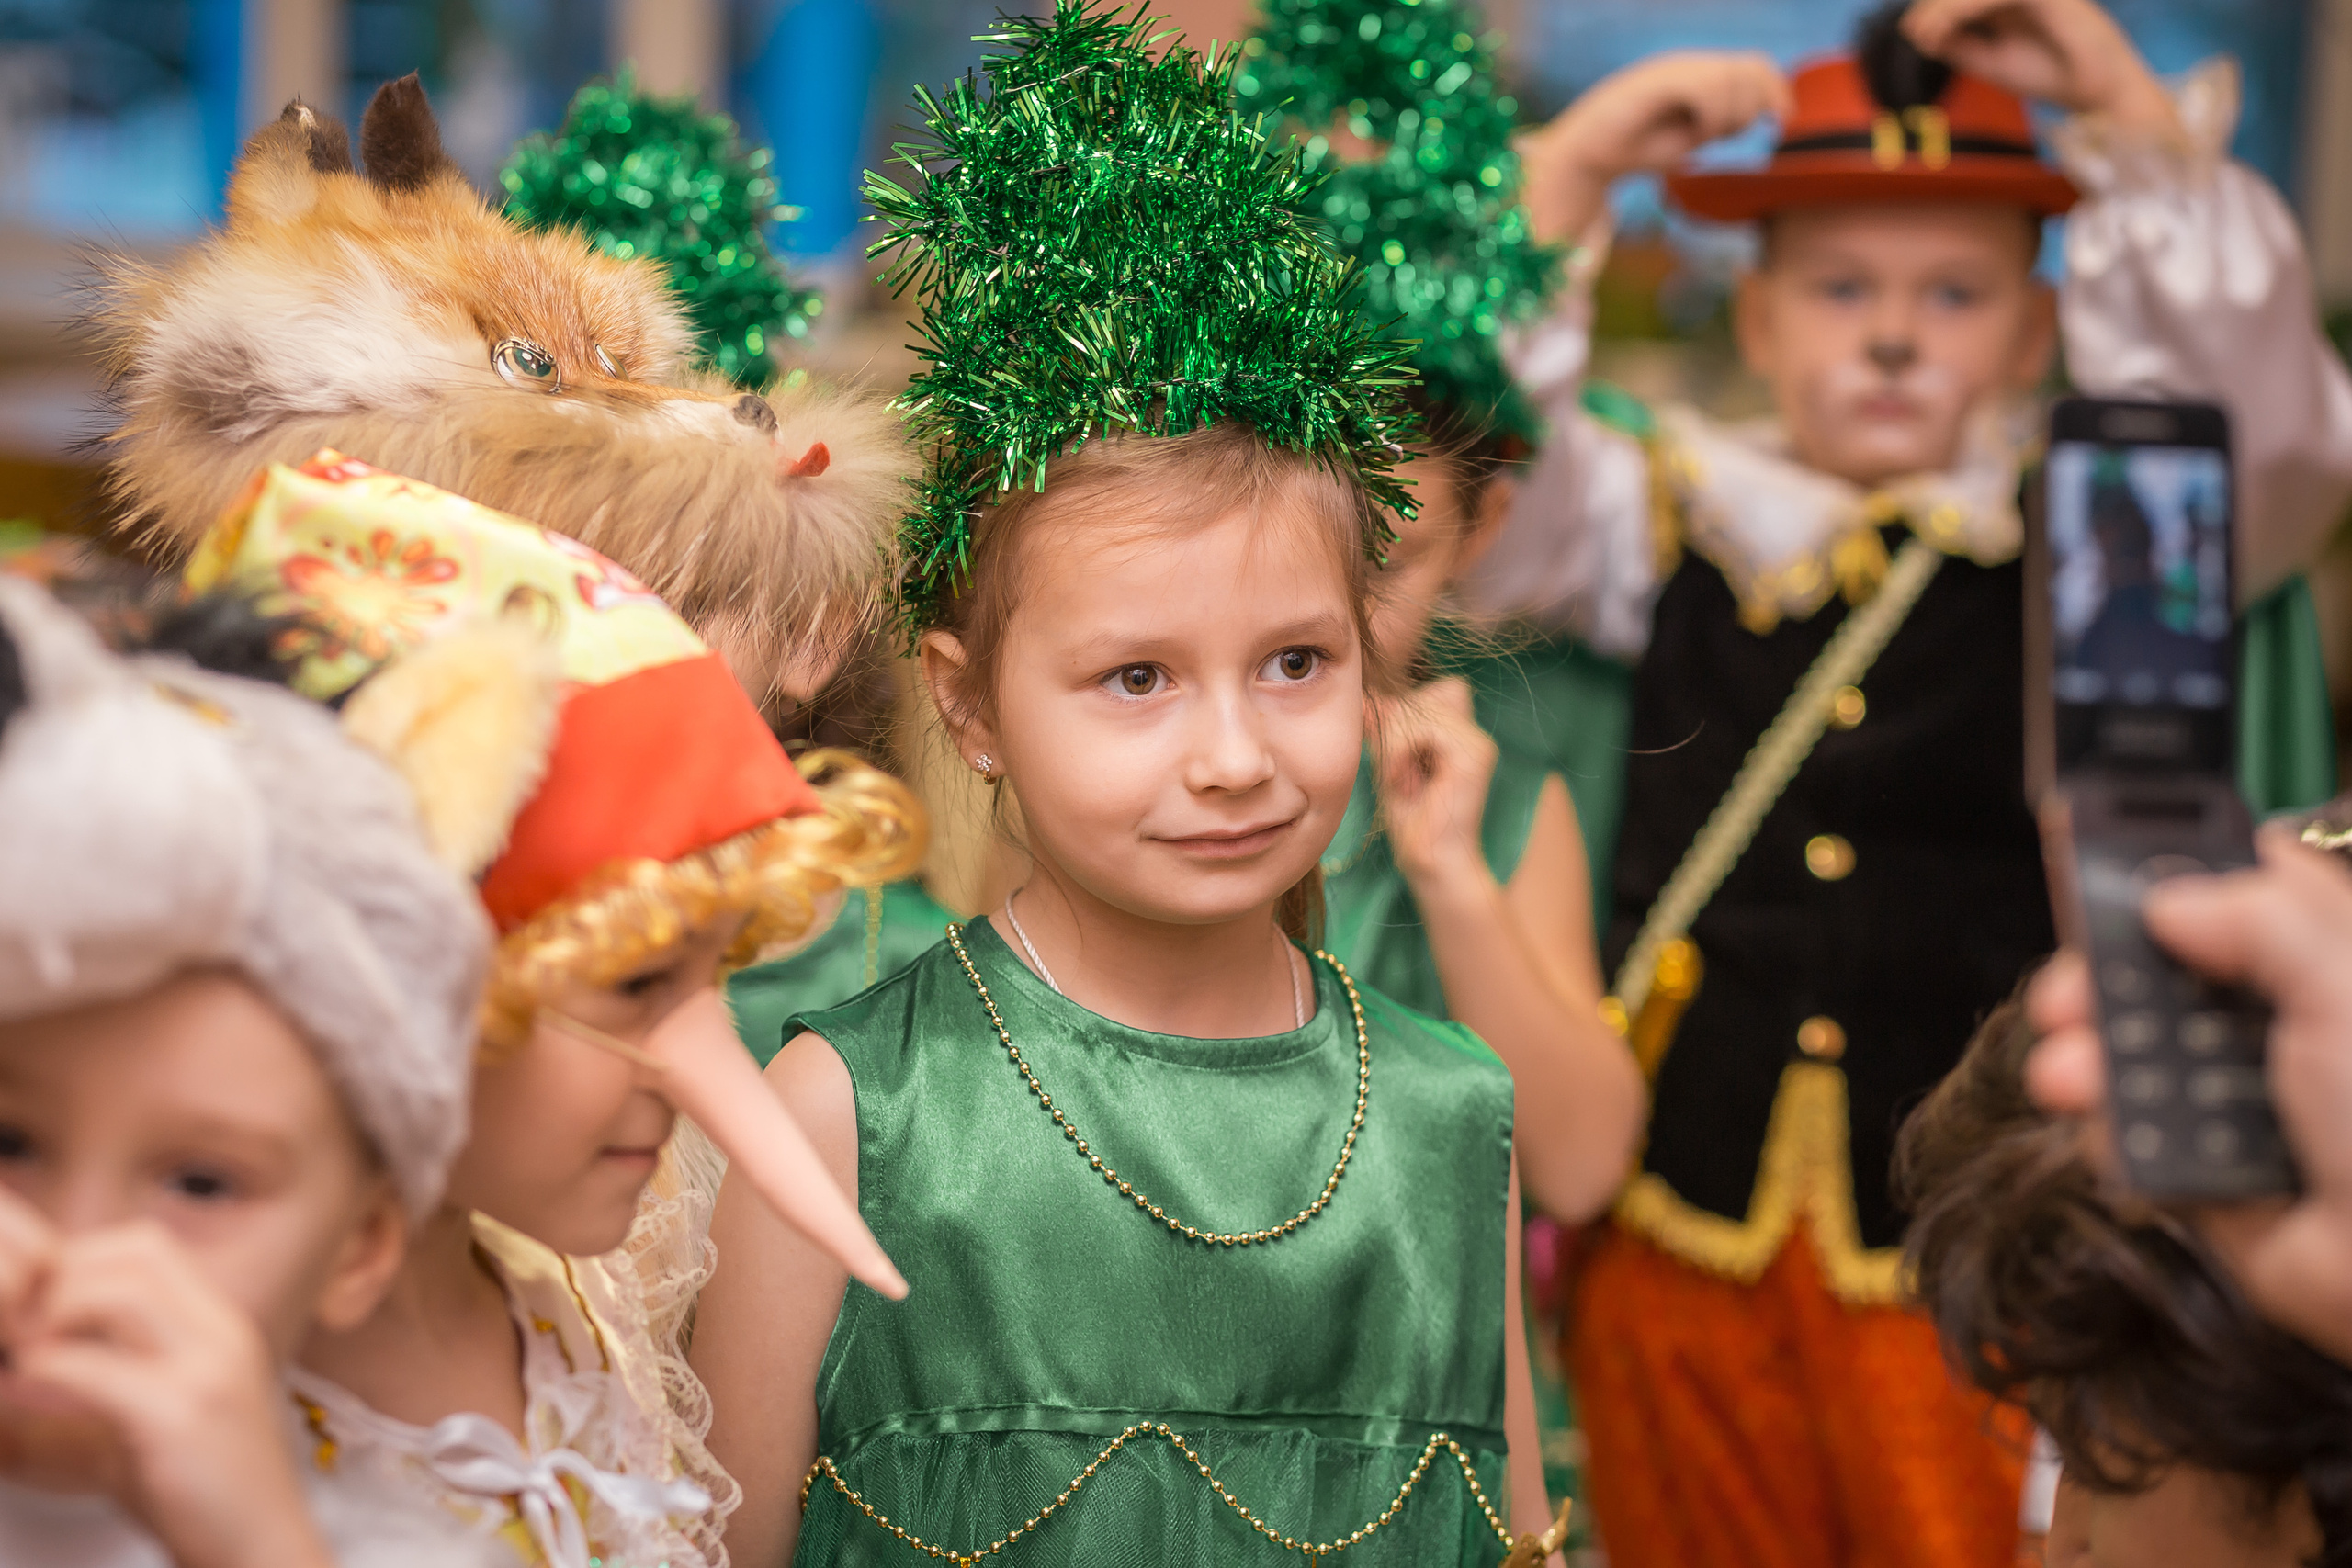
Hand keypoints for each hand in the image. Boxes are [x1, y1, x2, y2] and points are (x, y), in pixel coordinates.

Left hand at [0, 1221, 332, 1567]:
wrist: (259, 1552)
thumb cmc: (202, 1498)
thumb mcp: (146, 1426)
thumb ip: (89, 1392)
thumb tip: (6, 1383)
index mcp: (219, 1328)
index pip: (146, 1248)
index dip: (79, 1261)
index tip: (33, 1307)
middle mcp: (222, 1334)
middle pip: (134, 1254)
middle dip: (59, 1277)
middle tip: (15, 1323)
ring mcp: (207, 1370)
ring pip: (118, 1292)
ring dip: (51, 1313)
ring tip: (18, 1352)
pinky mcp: (181, 1414)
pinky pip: (96, 1367)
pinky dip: (47, 1368)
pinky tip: (21, 1387)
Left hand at [1373, 678, 1498, 892]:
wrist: (1432, 863)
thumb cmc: (1411, 822)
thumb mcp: (1391, 764)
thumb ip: (1387, 730)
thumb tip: (1370, 700)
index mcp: (1460, 735)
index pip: (1429, 692)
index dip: (1401, 714)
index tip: (1389, 756)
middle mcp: (1474, 734)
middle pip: (1421, 697)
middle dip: (1394, 731)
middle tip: (1393, 774)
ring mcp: (1478, 743)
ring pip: (1420, 710)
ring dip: (1394, 744)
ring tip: (1396, 780)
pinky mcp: (1475, 754)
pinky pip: (1425, 728)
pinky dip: (1401, 752)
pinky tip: (1399, 782)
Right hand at [1520, 52, 1788, 245]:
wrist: (1589, 154)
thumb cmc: (1637, 150)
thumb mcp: (1692, 137)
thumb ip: (1723, 122)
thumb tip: (1761, 115)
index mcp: (1699, 74)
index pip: (1754, 66)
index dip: (1776, 92)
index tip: (1780, 124)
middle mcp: (1689, 64)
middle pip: (1751, 70)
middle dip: (1750, 110)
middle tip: (1723, 138)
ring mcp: (1673, 68)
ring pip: (1731, 79)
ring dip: (1727, 118)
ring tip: (1701, 137)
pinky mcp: (1659, 79)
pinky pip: (1706, 87)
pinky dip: (1710, 115)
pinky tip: (1694, 133)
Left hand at [1903, 0, 2178, 134]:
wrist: (2095, 91)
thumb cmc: (2050, 75)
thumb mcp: (1991, 61)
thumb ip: (1960, 46)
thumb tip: (1919, 34)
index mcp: (2010, 5)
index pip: (1965, 1)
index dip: (1936, 11)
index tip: (1915, 35)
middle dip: (1935, 7)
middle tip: (1916, 33)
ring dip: (1945, 8)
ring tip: (1926, 33)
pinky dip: (1964, 9)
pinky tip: (1947, 27)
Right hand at [2025, 829, 2351, 1364]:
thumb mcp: (2346, 981)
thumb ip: (2257, 914)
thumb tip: (2167, 898)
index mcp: (2322, 959)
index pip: (2236, 886)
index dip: (2168, 871)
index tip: (2099, 870)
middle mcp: (2277, 1020)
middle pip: (2156, 965)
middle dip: (2095, 975)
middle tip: (2068, 995)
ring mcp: (2235, 1094)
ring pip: (2126, 1050)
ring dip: (2084, 1057)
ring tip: (2070, 1074)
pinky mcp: (2201, 1167)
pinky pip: (2124, 1135)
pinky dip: (2107, 1132)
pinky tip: (2118, 1131)